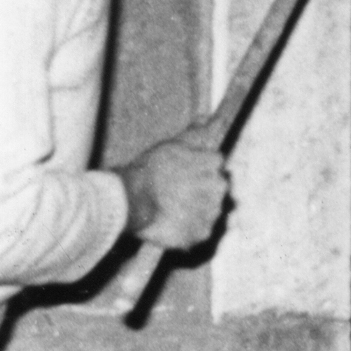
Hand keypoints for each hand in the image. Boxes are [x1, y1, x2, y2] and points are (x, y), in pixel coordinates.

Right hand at [120, 131, 229, 249]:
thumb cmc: (150, 170)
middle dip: (201, 189)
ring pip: (210, 209)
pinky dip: (190, 228)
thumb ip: (195, 132)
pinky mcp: (201, 233)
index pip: (215, 164)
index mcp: (214, 163)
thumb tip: (208, 118)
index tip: (184, 172)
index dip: (199, 168)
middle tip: (178, 192)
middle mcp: (218, 187)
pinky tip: (174, 223)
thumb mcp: (172, 145)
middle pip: (216, 187)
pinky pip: (201, 230)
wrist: (131, 200)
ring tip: (173, 208)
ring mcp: (211, 212)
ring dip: (197, 209)